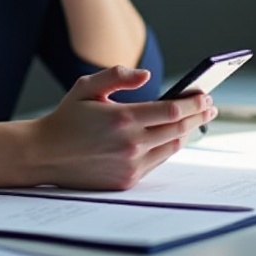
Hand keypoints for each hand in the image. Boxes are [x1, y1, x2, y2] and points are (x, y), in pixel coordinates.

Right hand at [29, 65, 217, 190]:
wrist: (45, 154)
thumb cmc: (67, 118)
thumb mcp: (86, 87)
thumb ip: (117, 76)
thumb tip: (146, 75)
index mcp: (122, 118)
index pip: (171, 110)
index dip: (192, 102)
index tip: (205, 95)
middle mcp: (130, 144)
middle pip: (178, 129)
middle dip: (197, 115)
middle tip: (210, 105)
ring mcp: (130, 164)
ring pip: (172, 146)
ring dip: (187, 132)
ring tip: (195, 119)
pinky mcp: (127, 179)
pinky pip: (158, 161)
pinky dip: (169, 146)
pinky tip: (173, 136)